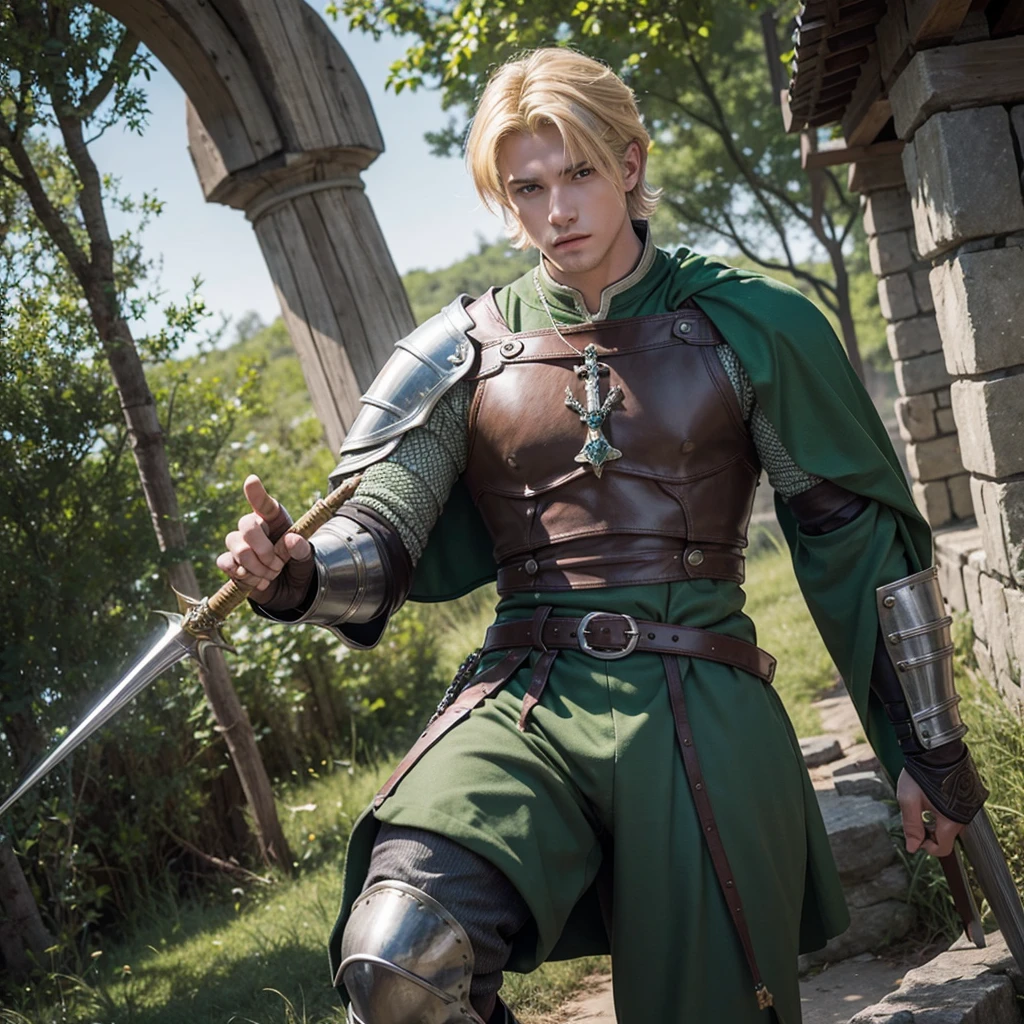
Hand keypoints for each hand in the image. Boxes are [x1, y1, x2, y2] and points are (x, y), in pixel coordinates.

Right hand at [216, 475, 313, 605]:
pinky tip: (258, 581)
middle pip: (246, 525)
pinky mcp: (230, 563)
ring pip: (238, 549)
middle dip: (263, 549)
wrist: (291, 591)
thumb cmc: (298, 565)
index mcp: (274, 519)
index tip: (252, 481)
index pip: (263, 502)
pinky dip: (245, 576)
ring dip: (257, 567)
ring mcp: (239, 544)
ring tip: (272, 574)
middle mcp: (254, 527)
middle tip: (278, 565)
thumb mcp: (307, 558)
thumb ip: (302, 549)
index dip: (256, 492)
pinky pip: (226, 563)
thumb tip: (292, 539)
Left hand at [897, 768, 963, 857]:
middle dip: (931, 832)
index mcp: (950, 821)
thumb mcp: (908, 799)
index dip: (926, 847)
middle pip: (947, 837)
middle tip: (919, 815)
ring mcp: (970, 807)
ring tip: (925, 803)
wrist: (938, 750)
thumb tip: (912, 848)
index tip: (916, 834)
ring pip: (952, 825)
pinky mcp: (971, 797)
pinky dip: (946, 811)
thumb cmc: (921, 773)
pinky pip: (958, 813)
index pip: (942, 849)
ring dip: (938, 821)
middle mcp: (965, 817)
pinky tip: (935, 797)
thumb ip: (911, 826)